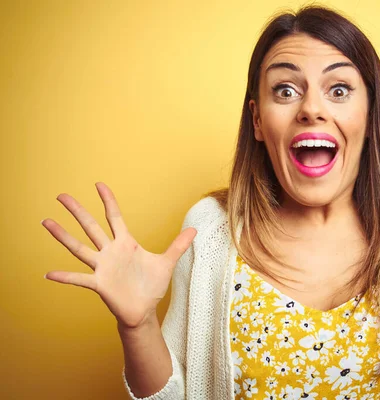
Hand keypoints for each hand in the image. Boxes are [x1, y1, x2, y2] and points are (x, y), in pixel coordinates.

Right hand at [42, 182, 196, 328]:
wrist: (144, 311)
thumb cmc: (152, 286)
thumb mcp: (167, 262)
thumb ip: (179, 245)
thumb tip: (195, 230)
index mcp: (126, 243)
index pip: (114, 216)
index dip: (108, 200)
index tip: (99, 184)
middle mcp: (110, 252)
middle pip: (91, 226)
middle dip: (77, 211)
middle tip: (61, 196)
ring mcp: (103, 267)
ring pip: (80, 248)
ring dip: (63, 236)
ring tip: (46, 222)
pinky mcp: (99, 284)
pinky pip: (80, 279)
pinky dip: (65, 277)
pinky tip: (48, 274)